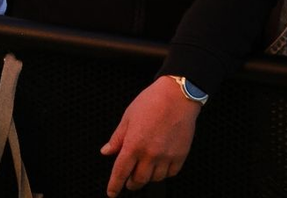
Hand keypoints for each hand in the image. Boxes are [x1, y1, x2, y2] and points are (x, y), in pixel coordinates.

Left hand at [100, 76, 200, 195]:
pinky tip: (159, 167)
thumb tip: (107, 151)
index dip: (115, 185)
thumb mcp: (128, 117)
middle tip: (127, 182)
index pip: (121, 171)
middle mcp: (150, 154)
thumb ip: (117, 137)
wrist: (176, 97)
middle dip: (131, 184)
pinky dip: (163, 174)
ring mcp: (166, 157)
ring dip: (146, 178)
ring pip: (154, 179)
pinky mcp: (180, 157)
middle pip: (139, 179)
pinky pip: (170, 174)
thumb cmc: (150, 102)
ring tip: (143, 171)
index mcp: (134, 144)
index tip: (111, 193)